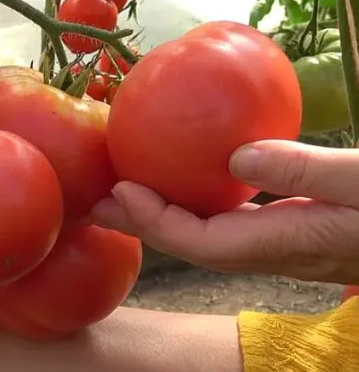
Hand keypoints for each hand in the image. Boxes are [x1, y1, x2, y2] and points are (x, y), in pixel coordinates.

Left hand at [91, 139, 358, 284]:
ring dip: (164, 211)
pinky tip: (189, 175)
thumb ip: (305, 172)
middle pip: (192, 242)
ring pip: (207, 230)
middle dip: (144, 224)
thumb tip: (236, 156)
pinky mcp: (290, 225)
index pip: (202, 242)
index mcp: (287, 243)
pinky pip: (230, 214)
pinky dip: (199, 197)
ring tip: (128, 188)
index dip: (158, 222)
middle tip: (100, 201)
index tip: (121, 191)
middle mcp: (274, 248)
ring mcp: (281, 239)